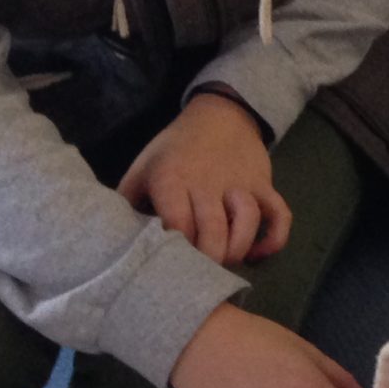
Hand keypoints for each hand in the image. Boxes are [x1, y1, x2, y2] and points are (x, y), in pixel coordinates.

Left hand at [116, 92, 290, 266]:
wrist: (220, 114)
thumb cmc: (175, 148)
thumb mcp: (143, 167)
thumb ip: (124, 202)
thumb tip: (108, 240)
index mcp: (172, 179)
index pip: (176, 224)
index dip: (174, 252)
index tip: (169, 264)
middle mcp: (207, 182)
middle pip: (212, 232)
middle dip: (206, 261)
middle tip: (197, 273)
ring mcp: (240, 184)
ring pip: (246, 224)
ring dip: (236, 250)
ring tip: (223, 260)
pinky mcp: (264, 185)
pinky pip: (280, 216)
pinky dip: (273, 240)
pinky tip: (256, 254)